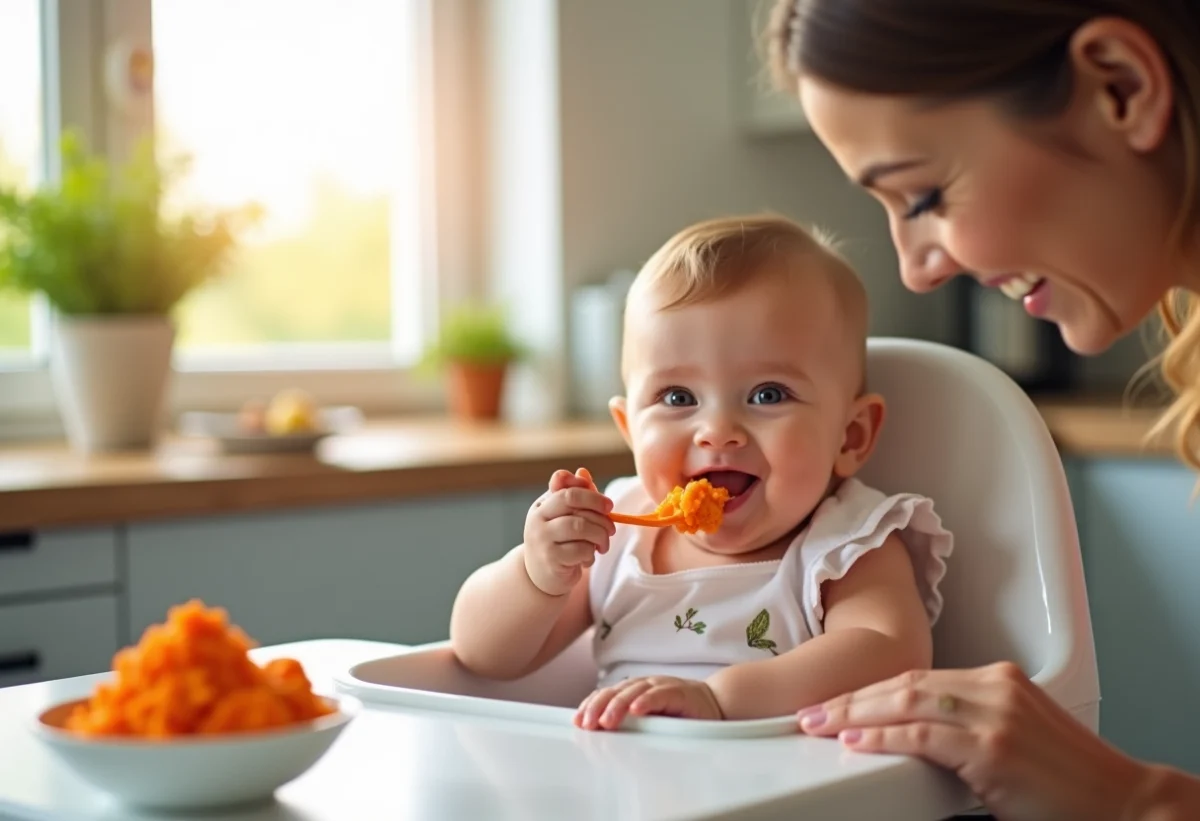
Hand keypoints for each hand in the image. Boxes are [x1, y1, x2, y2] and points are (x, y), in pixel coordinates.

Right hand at [523, 467, 613, 596]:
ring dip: (600, 535)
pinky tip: (588, 558)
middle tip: (611, 526)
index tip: (608, 506)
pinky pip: (581, 549)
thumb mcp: (565, 518)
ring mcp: (542, 539)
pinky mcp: (551, 559)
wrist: (541, 577)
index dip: (590, 493)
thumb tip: (583, 472)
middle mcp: (537, 519)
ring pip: (580, 525)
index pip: (564, 486)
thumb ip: (576, 496)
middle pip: (571, 500)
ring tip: (603, 544)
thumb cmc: (559, 542)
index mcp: (542, 505)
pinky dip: (591, 553)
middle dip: (598, 510)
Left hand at [575, 676, 723, 729]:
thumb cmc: (679, 715)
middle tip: (587, 724)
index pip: (606, 694)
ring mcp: (661, 686)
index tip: (578, 721)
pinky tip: (636, 710)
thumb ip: (629, 726)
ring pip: (634, 691)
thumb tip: (602, 739)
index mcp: (633, 692)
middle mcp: (644, 686)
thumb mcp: (649, 722)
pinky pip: (660, 694)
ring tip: (606, 721)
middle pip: (615, 691)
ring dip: (617, 706)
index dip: (590, 705)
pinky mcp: (679, 692)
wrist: (715, 704)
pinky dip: (647, 701)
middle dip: (598, 707)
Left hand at [796, 661, 1156, 820]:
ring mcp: (995, 713)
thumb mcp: (1009, 736)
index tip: (835, 701)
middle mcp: (994, 686)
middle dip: (851, 698)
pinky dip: (885, 737)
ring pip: (907, 702)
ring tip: (819, 724)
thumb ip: (963, 725)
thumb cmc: (1066, 781)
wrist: (1123, 803)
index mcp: (996, 678)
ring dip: (855, 714)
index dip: (869, 689)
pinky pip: (924, 735)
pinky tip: (856, 740)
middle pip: (904, 683)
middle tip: (810, 711)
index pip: (916, 676)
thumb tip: (905, 735)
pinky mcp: (994, 746)